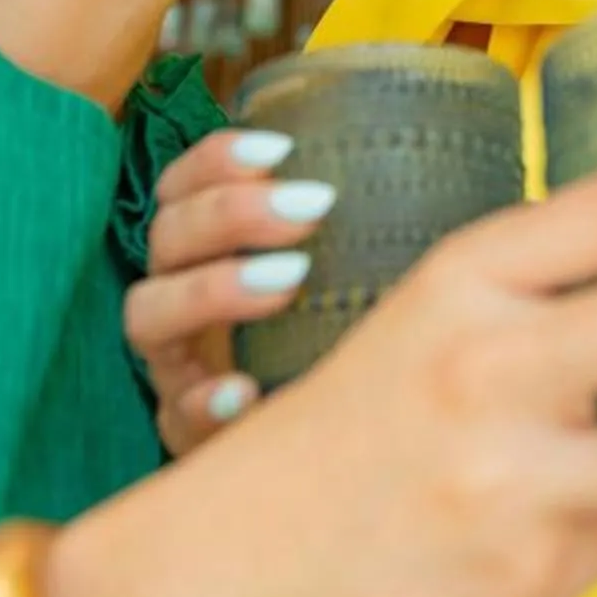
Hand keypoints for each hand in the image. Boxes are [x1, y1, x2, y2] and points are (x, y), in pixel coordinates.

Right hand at [122, 129, 333, 455]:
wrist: (322, 446)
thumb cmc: (338, 336)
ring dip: (212, 288)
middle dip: (232, 213)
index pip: (181, 187)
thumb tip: (448, 174)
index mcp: (204, 250)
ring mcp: (172, 363)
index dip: (216, 160)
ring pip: (148, 310)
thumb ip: (362, 231)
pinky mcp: (184, 427)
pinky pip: (173, 413)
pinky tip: (242, 394)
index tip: (281, 149)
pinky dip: (203, 400)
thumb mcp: (346, 276)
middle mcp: (176, 297)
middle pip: (168, 236)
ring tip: (288, 281)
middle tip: (311, 209)